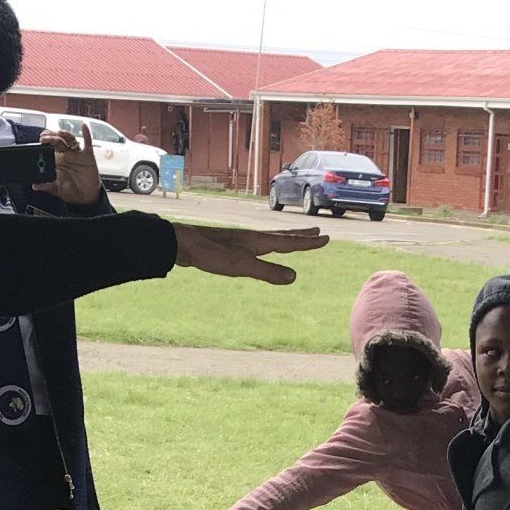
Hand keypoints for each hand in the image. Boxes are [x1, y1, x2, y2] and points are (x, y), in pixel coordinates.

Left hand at [40, 128, 103, 207]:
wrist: (87, 197)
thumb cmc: (72, 192)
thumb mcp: (57, 189)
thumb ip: (47, 186)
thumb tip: (35, 186)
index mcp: (57, 161)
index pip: (49, 147)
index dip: (45, 142)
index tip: (41, 140)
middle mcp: (66, 155)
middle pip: (58, 140)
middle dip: (51, 137)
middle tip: (46, 137)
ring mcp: (76, 154)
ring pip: (70, 139)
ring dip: (65, 134)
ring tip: (60, 133)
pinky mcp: (88, 155)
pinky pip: (87, 142)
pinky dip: (86, 133)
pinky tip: (83, 126)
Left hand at [171, 223, 323, 285]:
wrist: (183, 244)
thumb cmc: (211, 254)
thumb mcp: (241, 267)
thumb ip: (267, 272)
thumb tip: (294, 277)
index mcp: (258, 242)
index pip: (289, 243)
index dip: (308, 243)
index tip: (326, 238)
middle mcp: (252, 238)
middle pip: (282, 236)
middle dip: (301, 236)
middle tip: (317, 232)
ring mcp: (241, 240)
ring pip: (270, 239)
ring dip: (286, 238)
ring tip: (294, 238)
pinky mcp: (231, 245)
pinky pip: (257, 244)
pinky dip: (268, 244)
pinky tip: (259, 248)